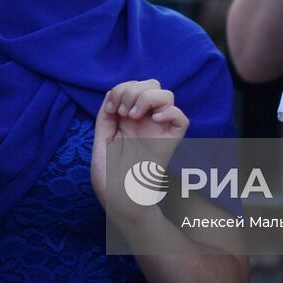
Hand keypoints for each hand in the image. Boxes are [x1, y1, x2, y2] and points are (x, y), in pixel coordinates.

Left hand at [91, 80, 188, 219]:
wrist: (118, 198)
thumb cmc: (108, 174)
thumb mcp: (102, 137)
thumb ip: (107, 113)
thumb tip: (113, 93)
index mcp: (130, 119)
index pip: (135, 86)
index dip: (121, 89)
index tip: (112, 109)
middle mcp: (146, 121)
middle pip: (152, 84)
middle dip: (133, 90)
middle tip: (123, 112)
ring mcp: (158, 130)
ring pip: (167, 95)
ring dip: (147, 97)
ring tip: (133, 115)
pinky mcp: (170, 142)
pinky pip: (181, 118)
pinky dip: (169, 111)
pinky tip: (154, 120)